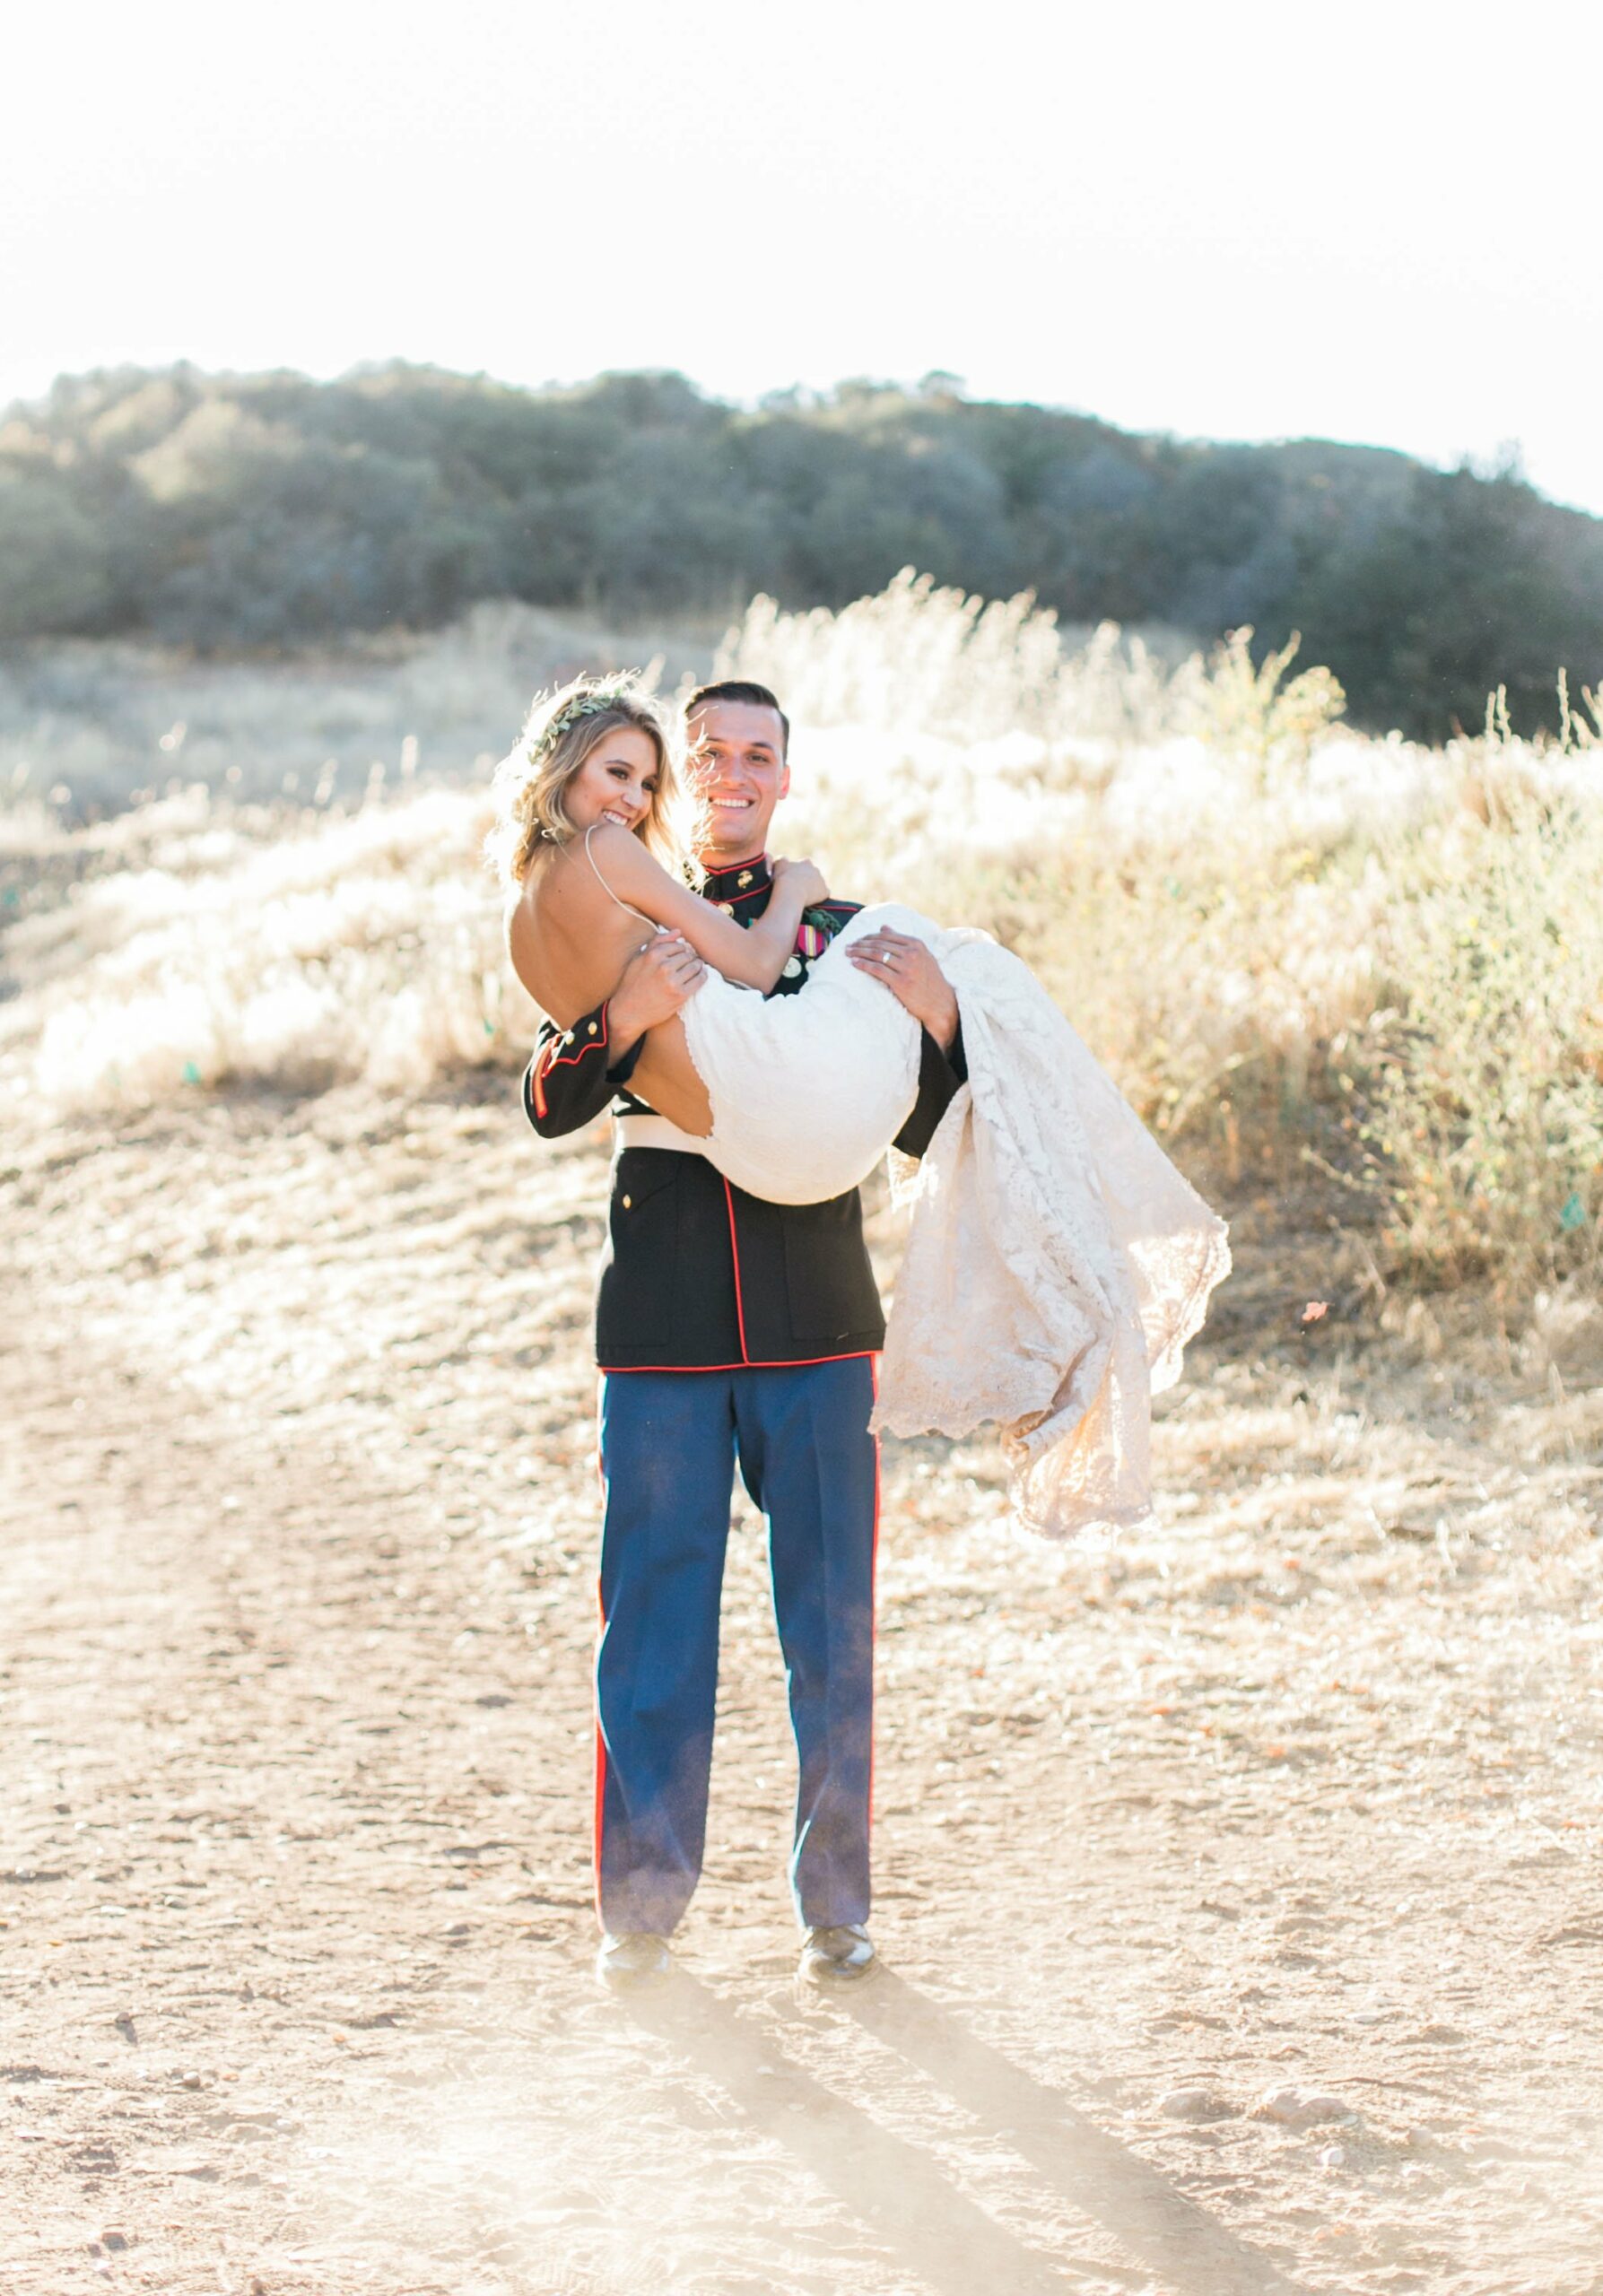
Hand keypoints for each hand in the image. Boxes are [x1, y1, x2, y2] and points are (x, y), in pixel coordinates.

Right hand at [605, 932, 705, 1049]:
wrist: (628, 1012)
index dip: (682, 949)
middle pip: (688, 955)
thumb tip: (678, 931)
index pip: (678, 945)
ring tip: (697, 968)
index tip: (682, 955)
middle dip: (690, 957)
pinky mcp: (680, 995)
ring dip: (698, 966)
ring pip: (695, 966)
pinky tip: (700, 975)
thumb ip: (657, 942)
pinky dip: (703, 976)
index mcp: (653, 955)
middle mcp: (663, 966)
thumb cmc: (632, 984)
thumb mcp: (638, 959)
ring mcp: (672, 981)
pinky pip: (699, 980)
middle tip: (690, 962)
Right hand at [772, 856, 829, 906]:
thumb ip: (782, 859)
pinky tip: (811, 902)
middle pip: (812, 875)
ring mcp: (822, 881)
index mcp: (805, 863)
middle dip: (807, 880)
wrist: (790, 892)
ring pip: (818, 885)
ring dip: (813, 889)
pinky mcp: (825, 892)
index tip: (792, 879)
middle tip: (798, 889)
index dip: (798, 873)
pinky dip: (818, 898)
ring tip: (803, 897)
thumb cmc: (783, 878)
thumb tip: (785, 860)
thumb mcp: (779, 863)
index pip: (803, 866)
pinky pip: (823, 895)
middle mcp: (816, 870)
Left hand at [849, 928, 959, 1049]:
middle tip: (848, 946)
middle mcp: (912, 953)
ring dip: (859, 952)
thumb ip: (903, 941)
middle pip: (879, 944)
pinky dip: (863, 965)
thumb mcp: (921, 956)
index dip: (869, 937)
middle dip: (861, 944)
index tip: (858, 940)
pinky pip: (877, 969)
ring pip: (876, 954)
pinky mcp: (901, 982)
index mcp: (917, 945)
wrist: (940, 1003)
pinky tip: (854, 963)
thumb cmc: (929, 980)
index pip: (887, 936)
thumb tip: (883, 927)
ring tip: (848, 953)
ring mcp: (907, 967)